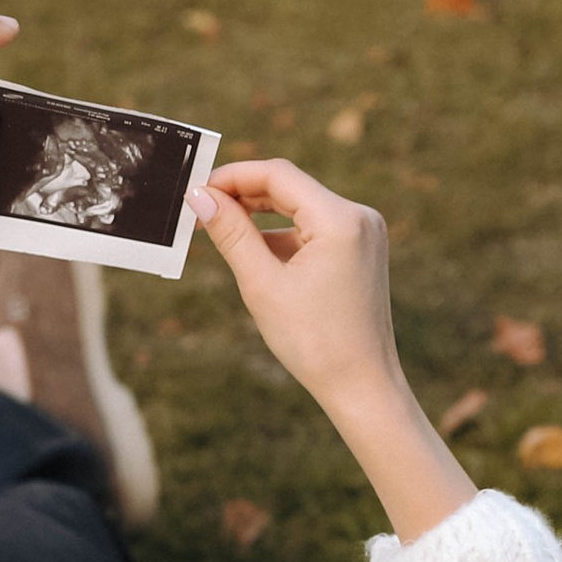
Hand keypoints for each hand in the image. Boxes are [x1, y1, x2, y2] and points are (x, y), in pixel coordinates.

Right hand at [188, 158, 474, 546]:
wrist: (362, 386)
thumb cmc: (313, 342)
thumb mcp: (262, 284)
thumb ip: (231, 233)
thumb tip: (200, 196)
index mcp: (340, 219)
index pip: (278, 175)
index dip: (233, 176)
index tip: (197, 189)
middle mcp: (359, 216)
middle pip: (290, 187)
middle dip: (244, 195)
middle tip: (200, 209)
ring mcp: (364, 232)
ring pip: (300, 207)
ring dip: (261, 216)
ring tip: (219, 231)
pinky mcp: (361, 250)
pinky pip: (314, 229)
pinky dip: (283, 236)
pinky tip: (255, 255)